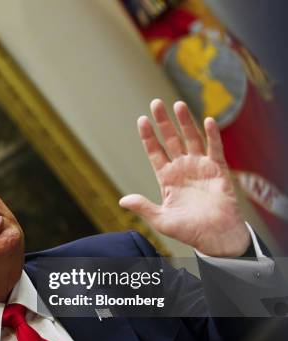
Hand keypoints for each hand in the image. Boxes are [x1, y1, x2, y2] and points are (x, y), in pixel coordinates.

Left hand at [119, 99, 249, 256]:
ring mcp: (200, 167)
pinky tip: (207, 120)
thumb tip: (122, 200)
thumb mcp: (161, 220)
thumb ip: (143, 207)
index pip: (155, 152)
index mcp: (166, 178)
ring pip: (191, 139)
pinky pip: (215, 149)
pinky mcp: (218, 170)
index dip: (149, 137)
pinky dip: (212, 135)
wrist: (216, 237)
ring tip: (177, 104)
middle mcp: (182, 169)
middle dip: (164, 122)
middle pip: (171, 140)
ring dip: (185, 122)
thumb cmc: (189, 231)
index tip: (142, 120)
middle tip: (156, 102)